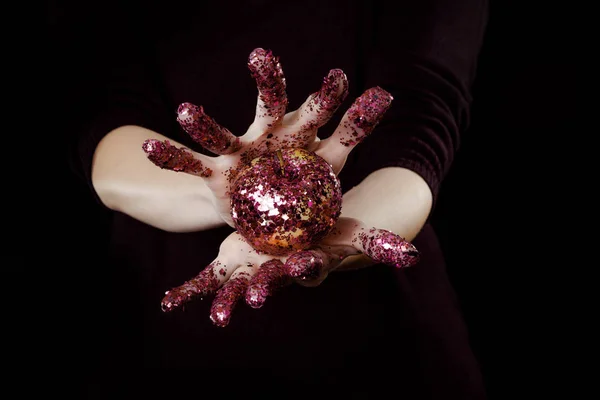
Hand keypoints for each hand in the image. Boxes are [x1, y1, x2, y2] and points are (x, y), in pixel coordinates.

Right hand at [142, 48, 391, 225]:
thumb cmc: (305, 184)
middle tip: (260, 57)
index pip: (319, 113)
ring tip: (185, 111)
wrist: (271, 210)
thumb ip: (356, 132)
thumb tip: (388, 100)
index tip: (338, 78)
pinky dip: (173, 159)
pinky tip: (149, 151)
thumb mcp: (333, 163)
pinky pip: (191, 165)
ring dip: (205, 124)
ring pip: (222, 133)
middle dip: (267, 84)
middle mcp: (270, 138)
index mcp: (303, 137)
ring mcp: (241, 153)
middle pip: (271, 108)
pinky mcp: (218, 173)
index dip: (328, 98)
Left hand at [161, 217, 418, 326]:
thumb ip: (378, 244)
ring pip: (233, 287)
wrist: (302, 232)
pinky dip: (188, 291)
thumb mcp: (353, 235)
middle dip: (256, 292)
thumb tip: (410, 256)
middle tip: (245, 304)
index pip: (301, 268)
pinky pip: (206, 280)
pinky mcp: (229, 263)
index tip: (293, 272)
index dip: (296, 271)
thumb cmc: (329, 236)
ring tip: (213, 318)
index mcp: (301, 262)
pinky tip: (168, 303)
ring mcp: (249, 269)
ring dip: (223, 301)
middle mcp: (274, 270)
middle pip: (265, 282)